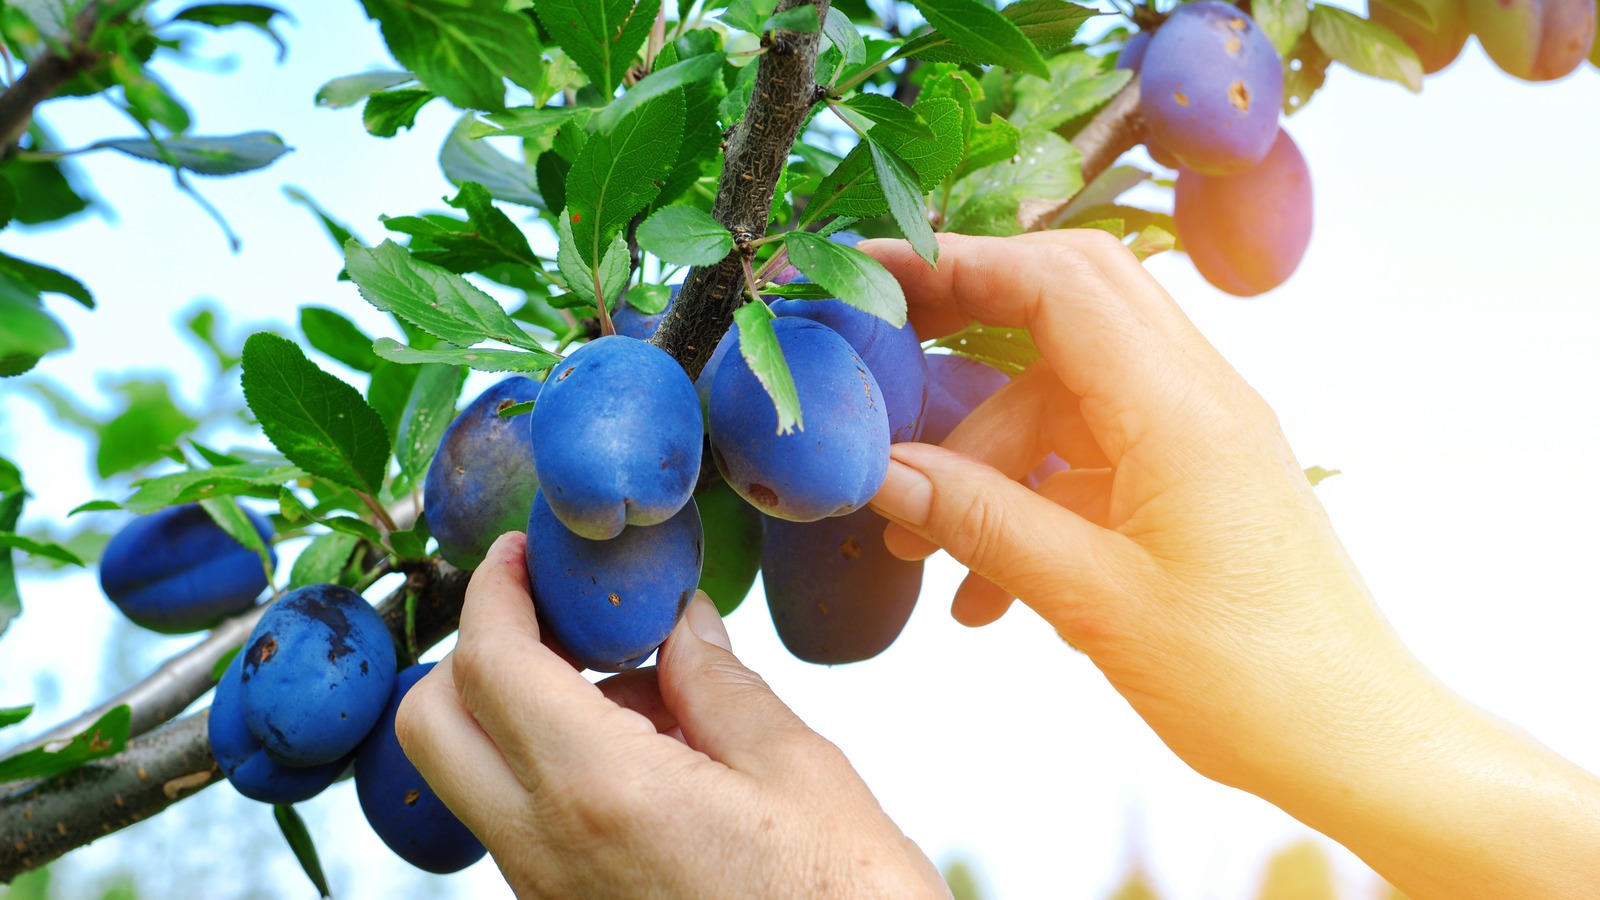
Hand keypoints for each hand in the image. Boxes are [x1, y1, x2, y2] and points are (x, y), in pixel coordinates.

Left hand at [394, 533, 946, 899]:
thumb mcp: (798, 773)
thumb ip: (720, 686)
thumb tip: (681, 623)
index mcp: (598, 791)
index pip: (489, 663)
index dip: (495, 589)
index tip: (518, 550)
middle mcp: (544, 848)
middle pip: (431, 724)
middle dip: (475, 651)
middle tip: (552, 614)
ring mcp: (546, 894)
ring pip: (474, 774)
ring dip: (523, 711)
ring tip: (648, 698)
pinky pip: (522, 822)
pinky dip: (554, 767)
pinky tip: (656, 762)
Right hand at [862, 231, 1599, 897]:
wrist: (1355, 741)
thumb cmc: (1251, 679)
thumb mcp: (1094, 600)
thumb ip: (982, 522)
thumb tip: (882, 474)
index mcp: (1180, 407)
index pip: (1056, 282)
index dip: (954, 266)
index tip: (868, 277)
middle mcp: (1196, 397)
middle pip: (1065, 304)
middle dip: (965, 320)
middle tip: (881, 353)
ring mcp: (1197, 435)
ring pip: (1062, 393)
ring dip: (985, 455)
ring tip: (920, 548)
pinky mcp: (1192, 479)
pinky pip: (1088, 455)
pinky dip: (1027, 498)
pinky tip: (986, 589)